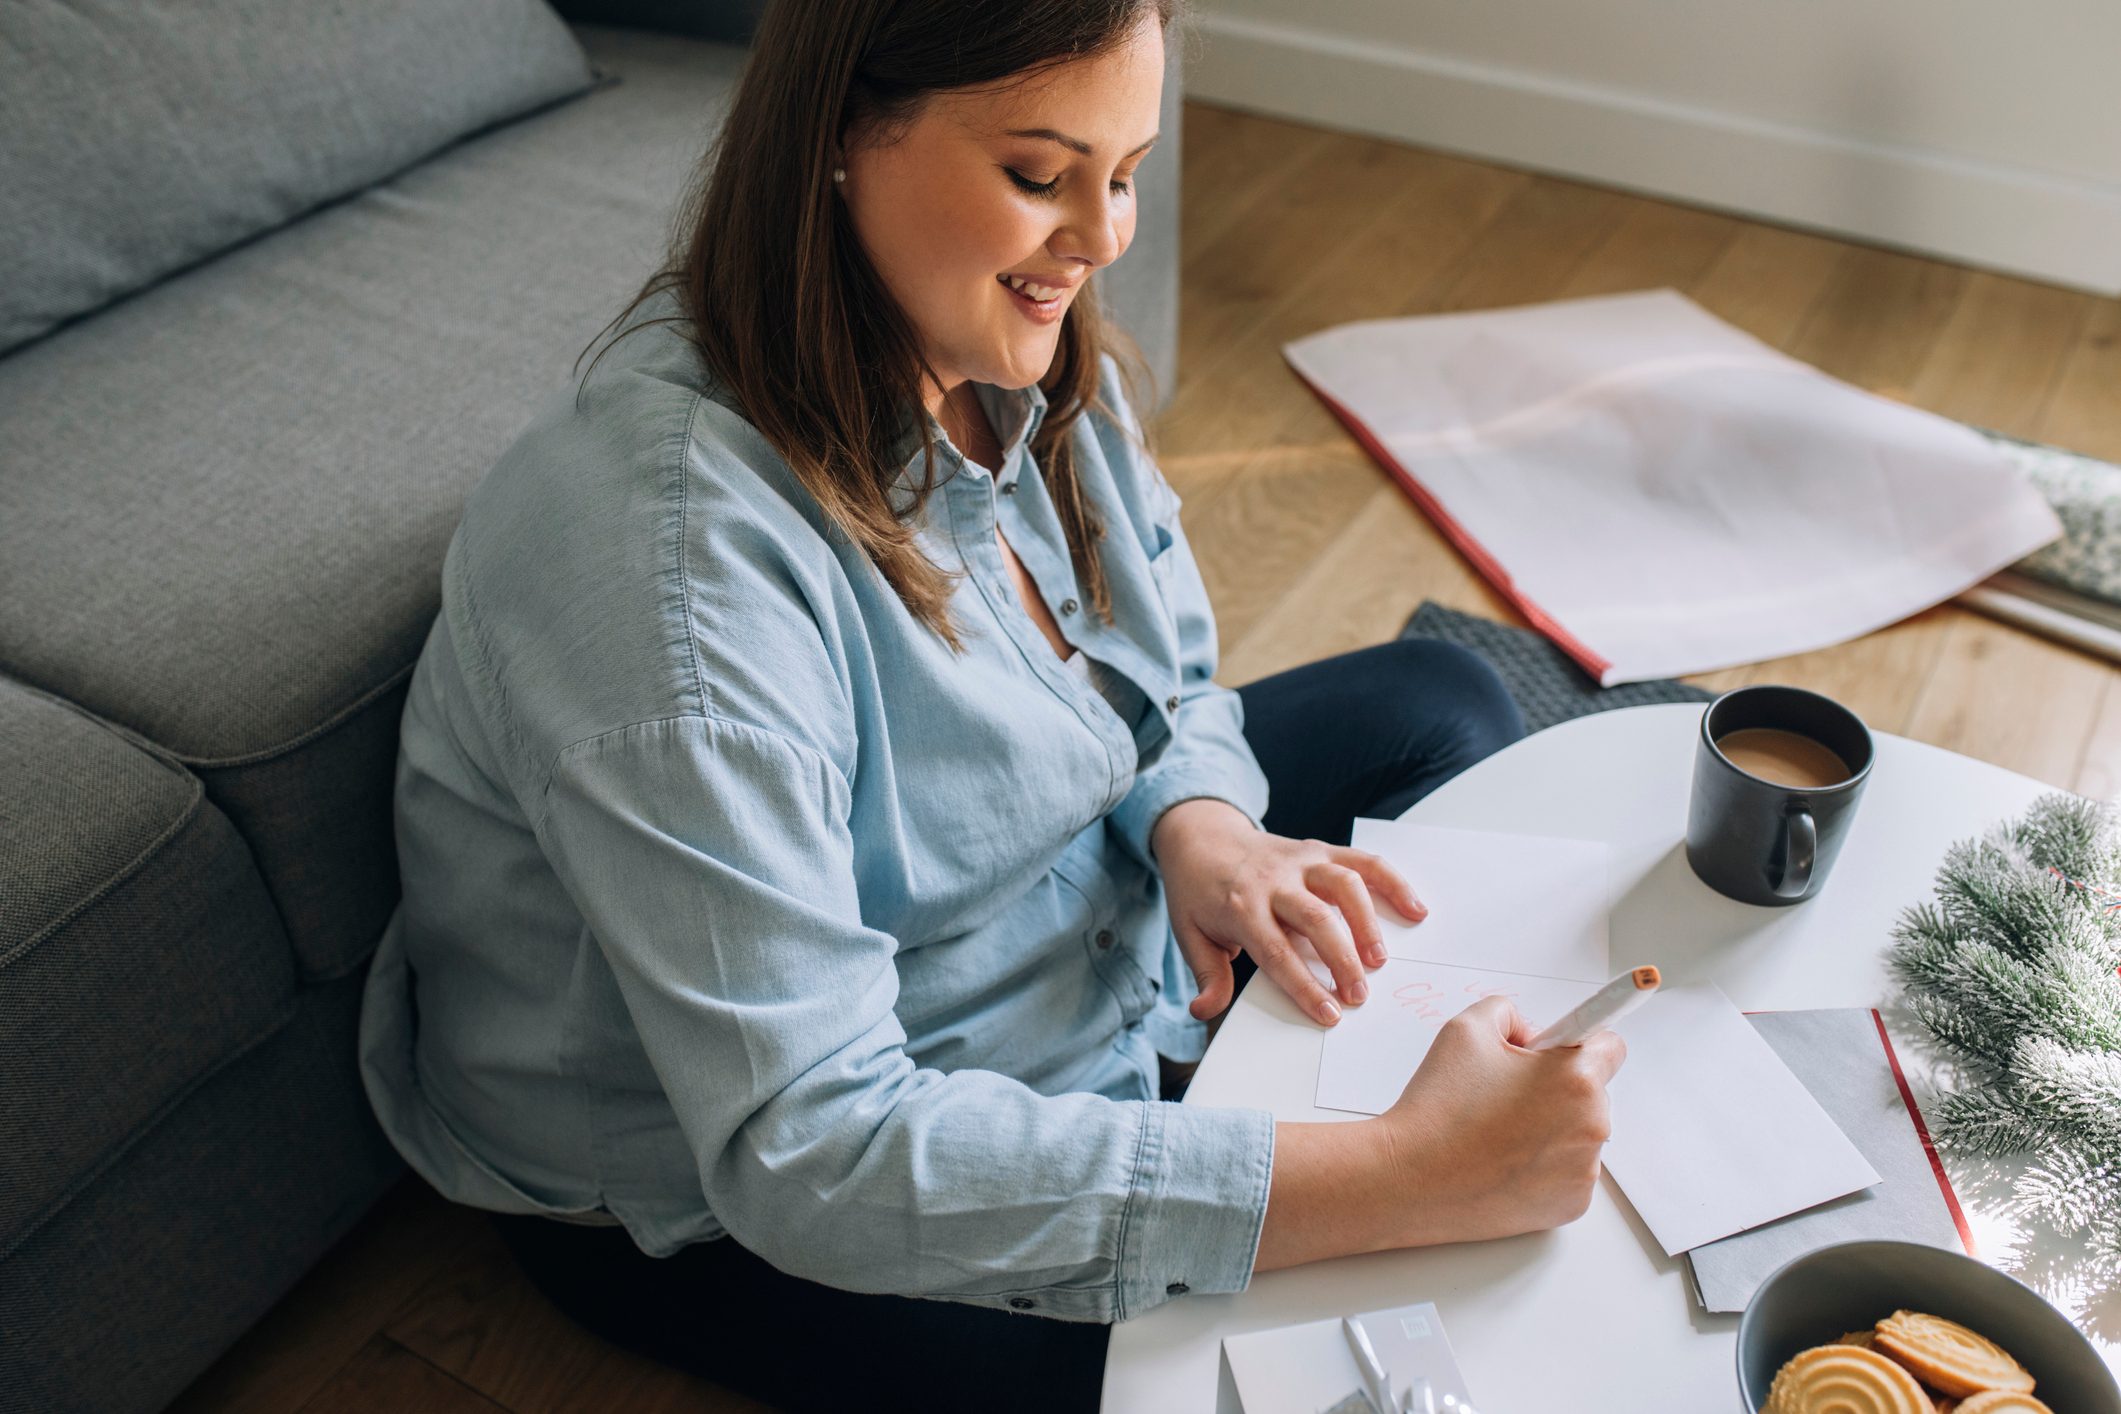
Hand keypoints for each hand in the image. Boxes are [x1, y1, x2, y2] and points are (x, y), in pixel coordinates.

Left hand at [1151, 798, 1425, 1026]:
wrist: (1202, 837)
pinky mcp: (1320, 850)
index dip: (1304, 985)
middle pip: (1315, 919)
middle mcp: (1274, 881)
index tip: (1329, 1014)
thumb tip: (1204, 1011)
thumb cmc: (1200, 892)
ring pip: (1343, 885)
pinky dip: (1392, 882)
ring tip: (1381, 961)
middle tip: (1360, 996)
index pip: (1276, 951)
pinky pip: (1361, 861)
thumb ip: (1207, 975)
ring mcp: (1300, 861)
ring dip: (1367, 923)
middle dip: (1341, 960)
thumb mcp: (1190, 934)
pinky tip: (1415, 910)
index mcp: (1240, 907)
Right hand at [1378, 996, 1625, 1242]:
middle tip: (1505, 1095)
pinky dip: (1544, 1167)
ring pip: (1579, 1134)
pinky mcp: (1571, 1205)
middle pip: (1592, 1092)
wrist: (1410, 1179)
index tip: (1559, 1051)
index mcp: (1576, 1078)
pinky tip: (1503, 1163)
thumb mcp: (1466, 1029)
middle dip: (1556, 1088)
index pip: (1610, 1046)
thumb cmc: (1438, 1107)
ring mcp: (1584, 1172)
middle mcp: (1593, 1126)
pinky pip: (1568, 1172)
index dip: (1576, 1043)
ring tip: (1497, 1134)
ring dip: (1551, 1128)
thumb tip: (1531, 1034)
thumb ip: (1509, 1012)